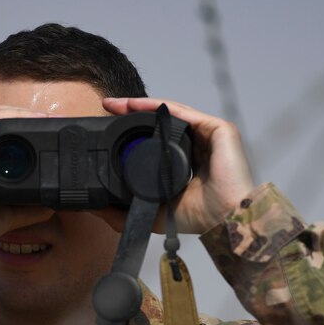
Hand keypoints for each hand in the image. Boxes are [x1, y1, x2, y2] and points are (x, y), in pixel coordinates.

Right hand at [0, 106, 55, 271]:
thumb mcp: (12, 210)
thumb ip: (31, 203)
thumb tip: (54, 201)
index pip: (2, 134)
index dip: (26, 128)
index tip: (50, 132)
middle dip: (26, 118)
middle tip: (52, 121)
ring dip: (21, 114)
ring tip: (44, 118)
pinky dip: (8, 117)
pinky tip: (28, 119)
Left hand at [99, 97, 255, 233]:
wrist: (225, 220)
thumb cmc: (200, 219)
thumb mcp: (154, 215)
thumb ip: (127, 213)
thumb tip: (98, 210)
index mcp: (189, 162)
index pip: (158, 139)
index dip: (135, 131)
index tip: (109, 127)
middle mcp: (200, 145)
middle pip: (163, 122)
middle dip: (134, 113)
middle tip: (108, 108)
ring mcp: (210, 135)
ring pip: (171, 113)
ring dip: (142, 105)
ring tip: (116, 104)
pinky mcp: (218, 129)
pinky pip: (182, 112)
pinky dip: (158, 106)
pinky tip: (137, 105)